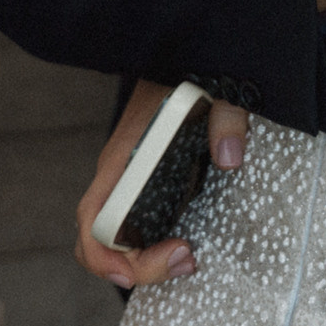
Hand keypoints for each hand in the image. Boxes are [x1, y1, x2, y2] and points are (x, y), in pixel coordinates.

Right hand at [73, 82, 251, 290]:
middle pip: (98, 240)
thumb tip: (230, 157)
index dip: (105, 251)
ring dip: (141, 261)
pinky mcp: (141, 185)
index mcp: (124, 157)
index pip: (95, 215)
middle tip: (185, 259)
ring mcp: (125, 183)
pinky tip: (182, 244)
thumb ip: (225, 117)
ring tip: (187, 257)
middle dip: (135, 266)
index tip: (137, 267)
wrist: (173, 58)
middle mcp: (116, 176)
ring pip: (110, 238)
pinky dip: (147, 247)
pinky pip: (130, 228)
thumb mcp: (212, 90)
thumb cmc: (184, 75)